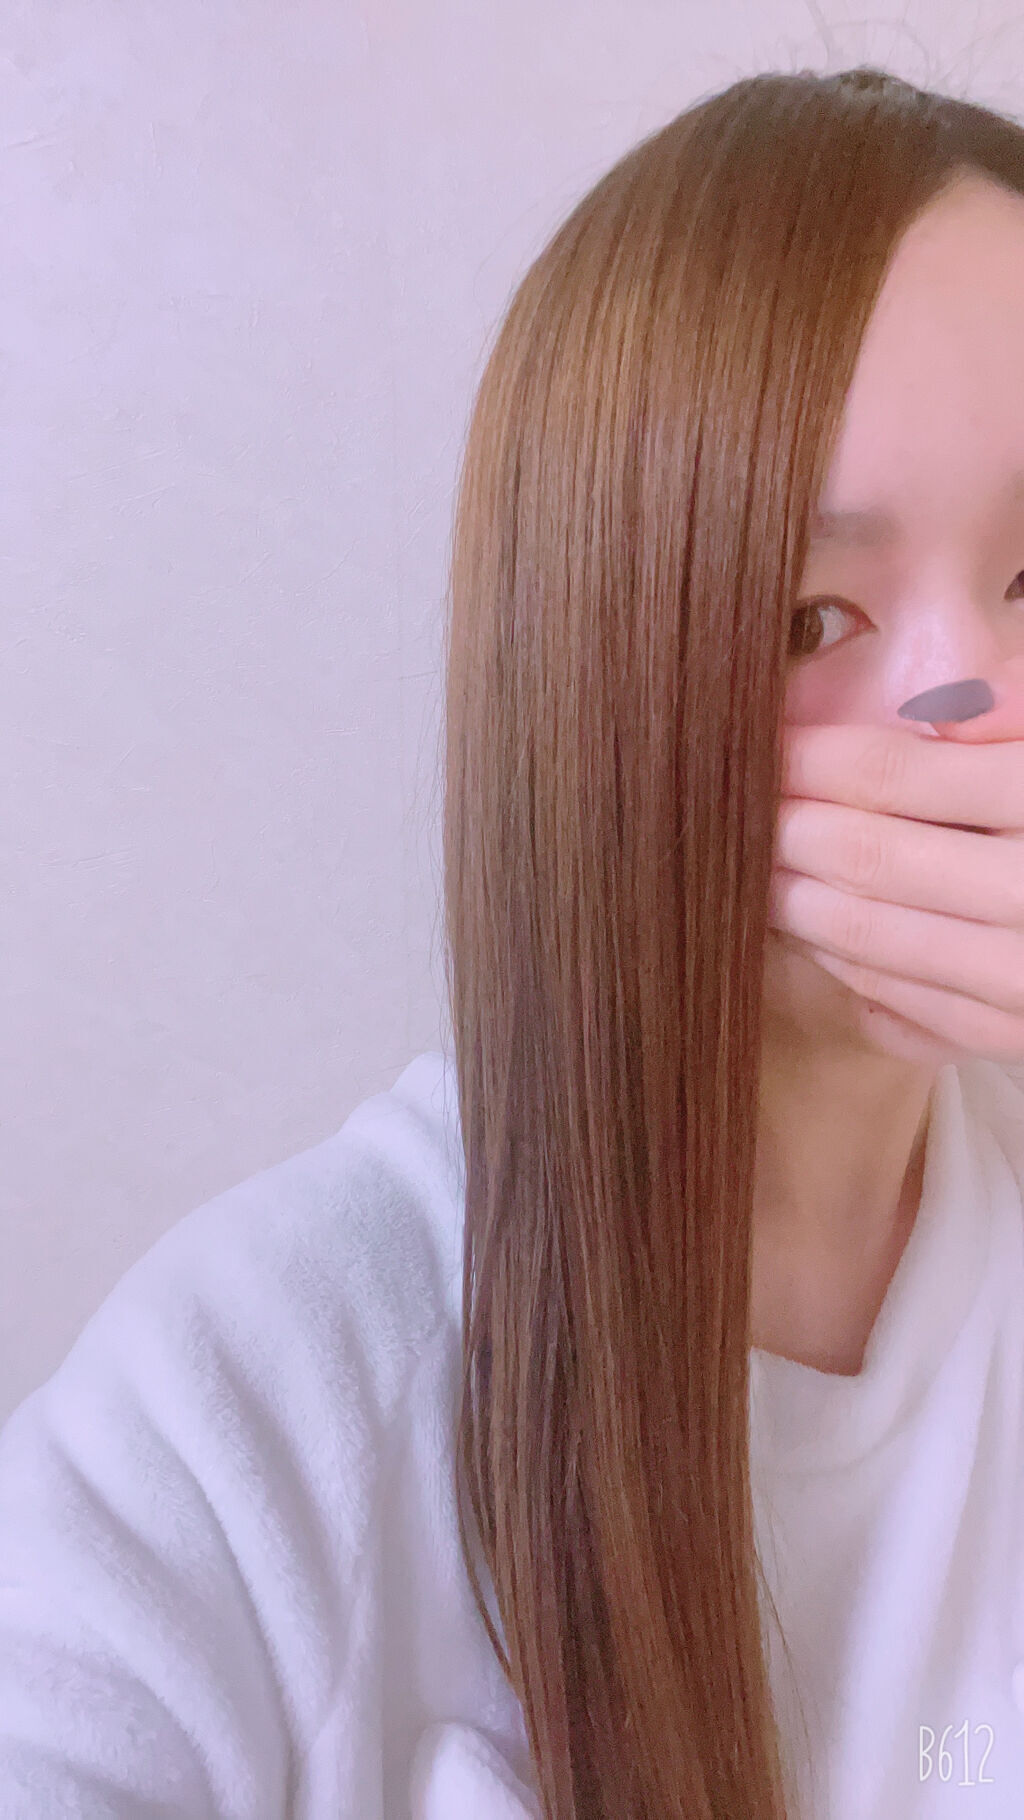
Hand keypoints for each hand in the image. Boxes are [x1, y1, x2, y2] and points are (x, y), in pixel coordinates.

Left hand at [768, 707, 1023, 1060]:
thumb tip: (928, 722)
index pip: (905, 776)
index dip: (817, 759)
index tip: (763, 745)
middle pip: (879, 862)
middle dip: (791, 833)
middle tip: (734, 810)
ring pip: (887, 946)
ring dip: (808, 909)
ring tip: (759, 877)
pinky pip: (927, 1018)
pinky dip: (863, 980)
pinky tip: (828, 946)